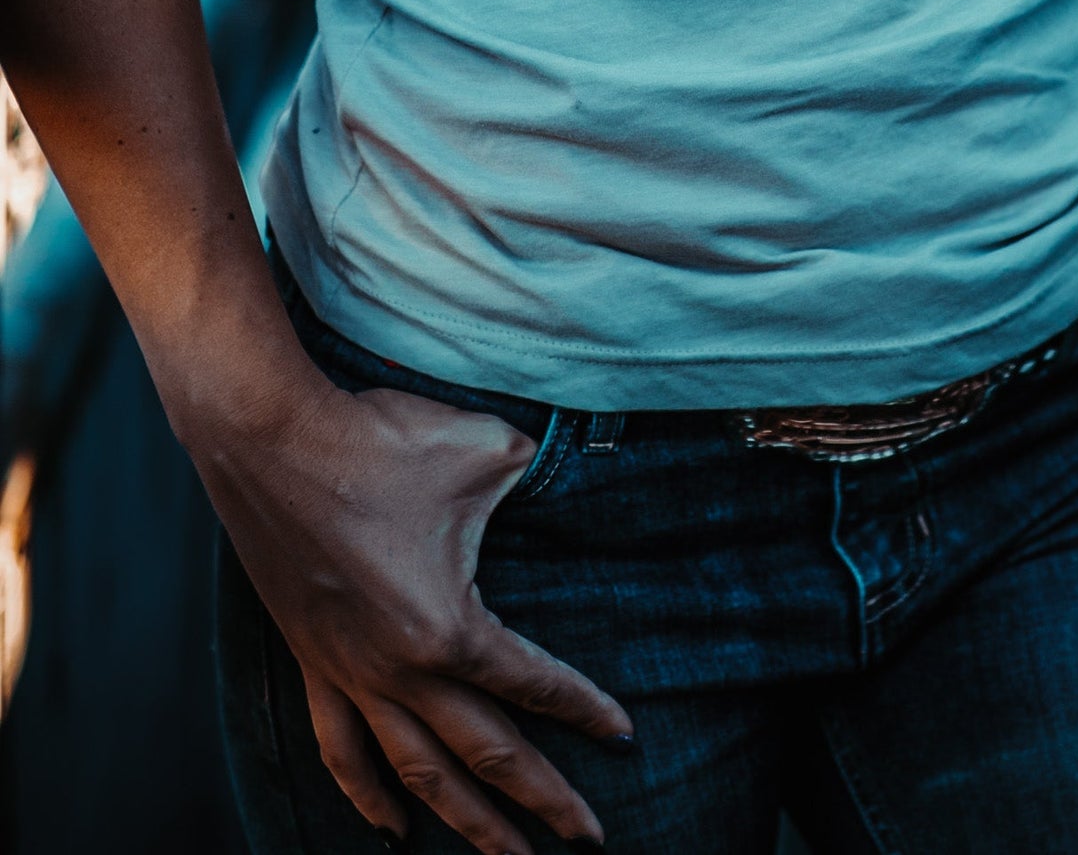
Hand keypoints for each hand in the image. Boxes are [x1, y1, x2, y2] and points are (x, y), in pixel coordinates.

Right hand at [194, 364, 632, 851]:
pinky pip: (342, 750)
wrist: (273, 443)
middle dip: (542, 801)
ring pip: (417, 774)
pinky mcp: (314, 664)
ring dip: (466, 821)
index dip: (585, 709)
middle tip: (589, 836)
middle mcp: (402, 670)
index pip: (535, 684)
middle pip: (486, 755)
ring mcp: (352, 674)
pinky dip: (367, 796)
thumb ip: (532, 471)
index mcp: (450, 628)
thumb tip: (555, 466)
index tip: (623, 735)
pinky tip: (391, 830)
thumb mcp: (484, 448)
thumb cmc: (380, 442)